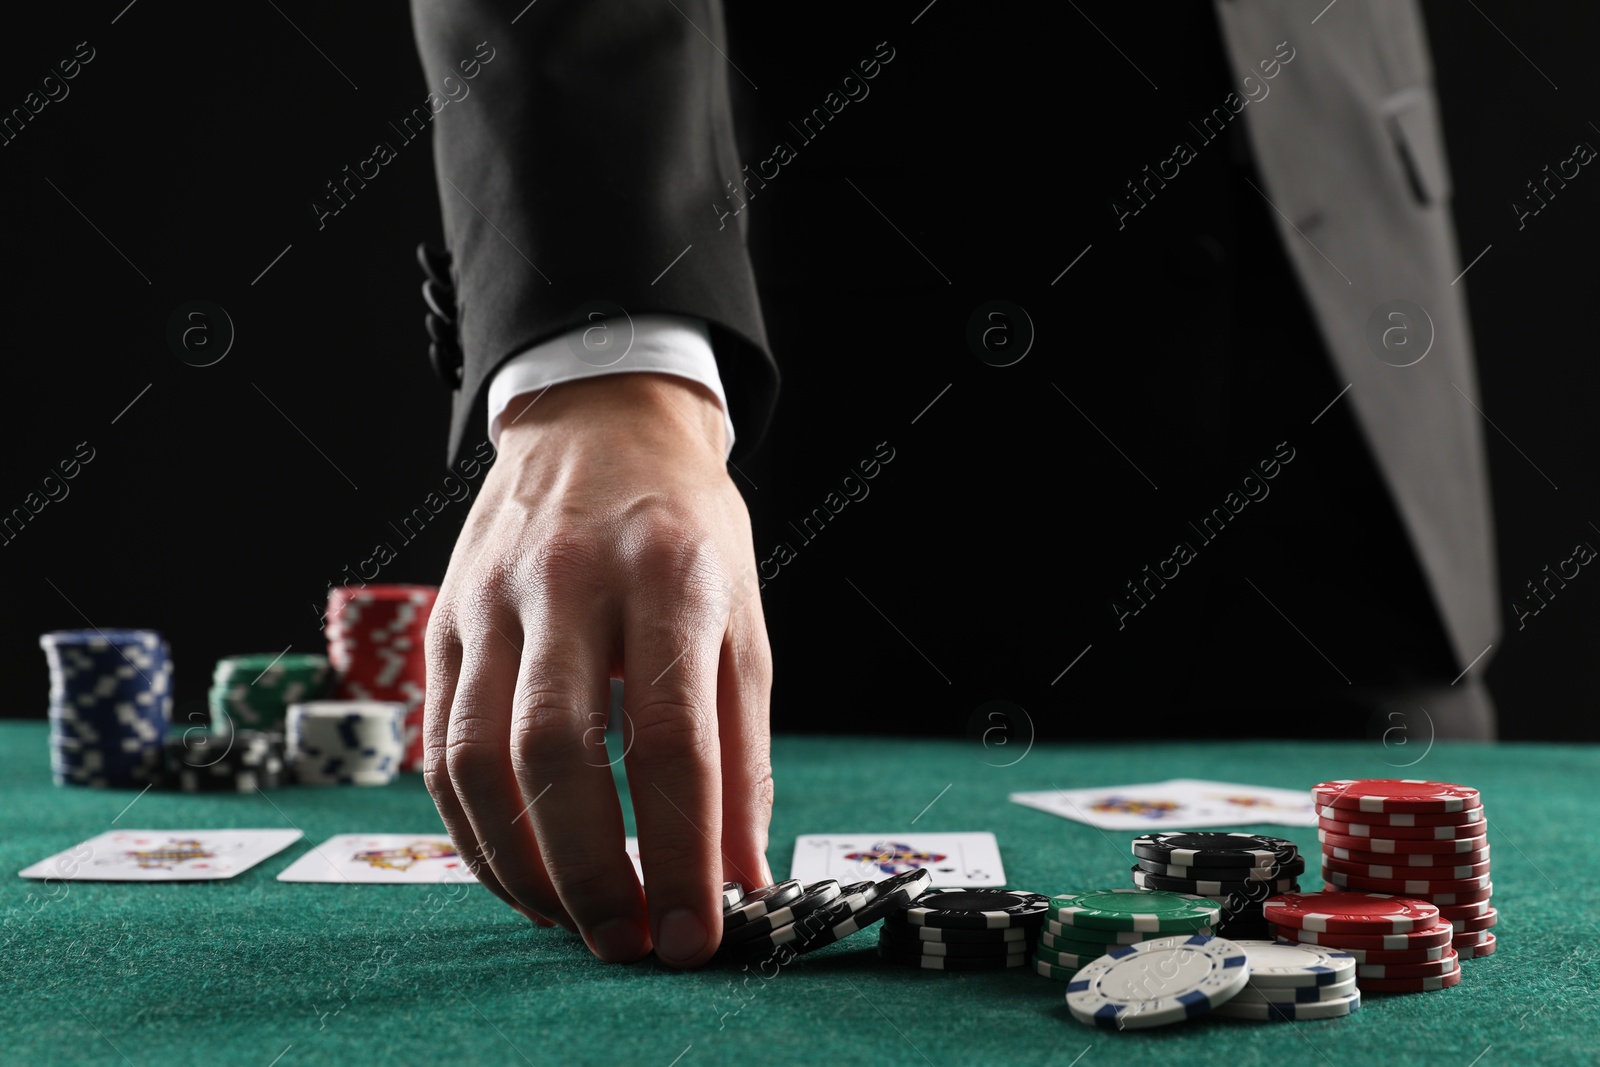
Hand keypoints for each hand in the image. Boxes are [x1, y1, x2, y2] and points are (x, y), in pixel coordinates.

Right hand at [424, 372, 774, 967]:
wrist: (597, 423)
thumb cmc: (686, 531)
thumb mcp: (740, 621)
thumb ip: (738, 752)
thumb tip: (738, 876)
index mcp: (668, 572)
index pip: (671, 736)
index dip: (681, 849)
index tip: (696, 932)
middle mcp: (569, 579)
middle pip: (557, 751)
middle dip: (591, 871)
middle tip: (627, 945)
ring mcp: (490, 597)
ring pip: (477, 756)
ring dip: (521, 865)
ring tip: (572, 921)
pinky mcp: (440, 623)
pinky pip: (439, 748)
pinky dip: (472, 831)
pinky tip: (518, 871)